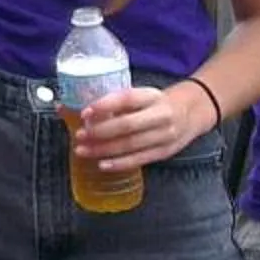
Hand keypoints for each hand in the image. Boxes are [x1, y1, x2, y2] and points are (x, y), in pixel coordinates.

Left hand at [75, 83, 204, 169]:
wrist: (192, 112)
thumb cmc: (155, 103)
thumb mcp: (141, 95)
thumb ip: (114, 102)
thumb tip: (67, 105)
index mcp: (152, 96)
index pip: (127, 98)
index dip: (105, 105)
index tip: (85, 112)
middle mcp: (161, 115)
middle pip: (127, 125)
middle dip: (100, 132)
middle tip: (80, 135)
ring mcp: (165, 135)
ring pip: (131, 145)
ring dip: (104, 149)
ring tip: (83, 150)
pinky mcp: (165, 151)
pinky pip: (140, 159)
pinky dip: (119, 163)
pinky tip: (102, 164)